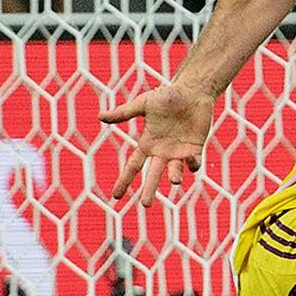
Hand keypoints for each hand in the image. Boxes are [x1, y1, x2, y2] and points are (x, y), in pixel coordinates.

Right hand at [99, 82, 214, 204]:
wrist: (192, 91)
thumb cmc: (167, 96)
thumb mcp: (143, 104)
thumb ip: (124, 113)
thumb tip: (100, 117)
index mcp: (148, 143)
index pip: (133, 166)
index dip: (124, 181)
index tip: (116, 197)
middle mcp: (162, 152)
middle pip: (153, 175)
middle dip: (149, 190)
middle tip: (145, 205)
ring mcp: (179, 152)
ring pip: (175, 171)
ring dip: (174, 176)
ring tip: (174, 180)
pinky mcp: (195, 148)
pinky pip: (194, 162)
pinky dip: (193, 164)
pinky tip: (190, 159)